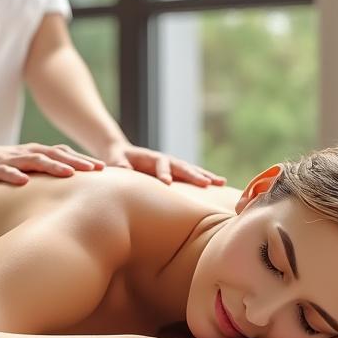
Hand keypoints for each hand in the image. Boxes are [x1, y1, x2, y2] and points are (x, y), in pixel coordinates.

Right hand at [0, 139, 104, 185]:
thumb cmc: (2, 165)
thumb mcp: (27, 168)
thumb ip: (46, 174)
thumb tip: (72, 188)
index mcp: (37, 153)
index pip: (64, 154)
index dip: (84, 159)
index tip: (106, 169)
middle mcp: (27, 153)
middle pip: (56, 155)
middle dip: (77, 162)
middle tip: (97, 170)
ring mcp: (11, 160)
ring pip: (35, 161)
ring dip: (53, 166)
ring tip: (69, 174)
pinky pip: (5, 172)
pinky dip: (14, 176)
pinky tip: (24, 182)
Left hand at [101, 141, 225, 186]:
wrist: (124, 153)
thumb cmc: (119, 159)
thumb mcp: (116, 160)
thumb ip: (120, 164)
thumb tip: (123, 168)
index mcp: (152, 157)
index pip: (160, 164)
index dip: (163, 172)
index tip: (167, 182)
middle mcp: (166, 160)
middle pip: (182, 167)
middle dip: (194, 175)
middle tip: (206, 184)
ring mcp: (173, 165)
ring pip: (192, 170)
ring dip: (206, 176)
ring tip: (221, 182)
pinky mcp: (176, 172)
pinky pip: (193, 175)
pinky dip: (205, 179)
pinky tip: (219, 184)